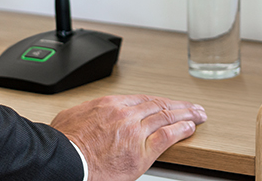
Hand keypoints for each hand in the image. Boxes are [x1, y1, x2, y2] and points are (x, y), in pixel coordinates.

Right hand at [51, 94, 206, 180]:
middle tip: (193, 106)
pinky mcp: (141, 152)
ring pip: (166, 117)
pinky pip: (167, 136)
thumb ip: (89, 113)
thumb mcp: (73, 116)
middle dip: (178, 105)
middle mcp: (125, 114)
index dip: (160, 101)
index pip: (143, 99)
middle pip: (159, 105)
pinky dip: (181, 130)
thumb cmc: (64, 143)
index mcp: (110, 104)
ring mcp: (135, 132)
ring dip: (186, 114)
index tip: (168, 103)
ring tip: (198, 114)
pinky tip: (190, 127)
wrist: (64, 161)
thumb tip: (90, 114)